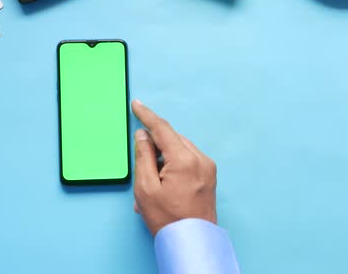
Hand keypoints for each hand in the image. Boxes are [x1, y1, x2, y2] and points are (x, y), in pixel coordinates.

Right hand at [131, 100, 217, 235]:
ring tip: (153, 182)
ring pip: (180, 148)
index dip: (147, 116)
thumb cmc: (168, 219)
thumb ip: (143, 156)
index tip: (137, 105)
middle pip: (172, 139)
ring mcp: (208, 167)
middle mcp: (200, 159)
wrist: (192, 241)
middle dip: (155, 145)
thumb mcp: (145, 188)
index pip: (163, 129)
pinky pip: (188, 159)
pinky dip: (174, 164)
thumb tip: (143, 135)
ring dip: (164, 156)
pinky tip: (165, 183)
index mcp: (184, 160)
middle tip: (143, 165)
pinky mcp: (210, 175)